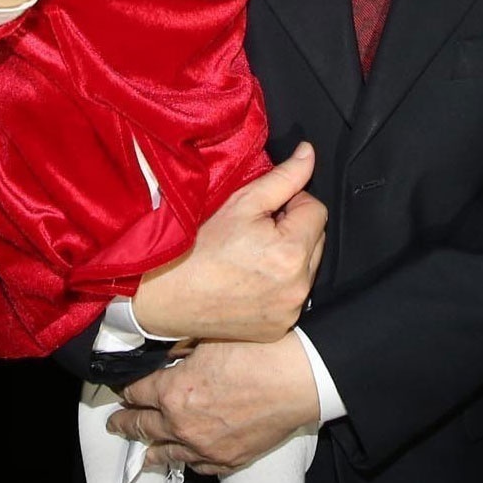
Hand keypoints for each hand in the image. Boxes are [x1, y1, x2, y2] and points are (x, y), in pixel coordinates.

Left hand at [114, 336, 318, 476]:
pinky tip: (181, 457)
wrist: (297, 378)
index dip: (126, 389)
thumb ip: (181, 350)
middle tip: (116, 423)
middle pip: (142, 426)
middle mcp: (182, 424)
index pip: (136, 393)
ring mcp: (204, 446)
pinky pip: (198, 465)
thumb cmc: (261, 353)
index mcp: (173, 392)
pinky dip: (185, 460)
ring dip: (150, 448)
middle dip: (126, 422)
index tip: (122, 389)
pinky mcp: (227, 458)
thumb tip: (166, 354)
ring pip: (166, 452)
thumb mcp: (210, 339)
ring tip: (141, 449)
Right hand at [133, 144, 326, 342]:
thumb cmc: (199, 246)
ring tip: (253, 254)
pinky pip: (293, 296)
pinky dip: (281, 285)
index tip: (265, 210)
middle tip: (257, 230)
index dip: (292, 202)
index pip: (317, 210)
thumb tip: (309, 153)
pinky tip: (252, 279)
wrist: (165, 295)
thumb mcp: (241, 202)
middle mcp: (298, 287)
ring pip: (307, 269)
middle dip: (294, 229)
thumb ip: (283, 177)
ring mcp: (289, 312)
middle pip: (316, 240)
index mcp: (291, 252)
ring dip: (290, 256)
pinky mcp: (278, 328)